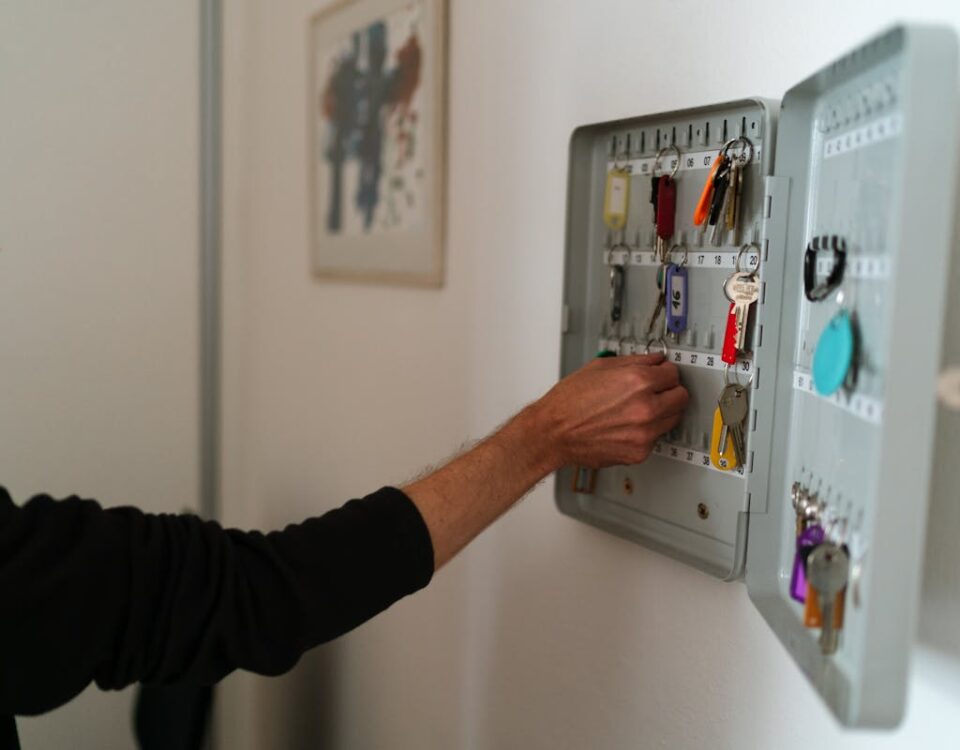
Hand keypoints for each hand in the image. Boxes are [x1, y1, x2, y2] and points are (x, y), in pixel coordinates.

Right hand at [531, 354, 688, 468]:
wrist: (553, 432)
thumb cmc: (569, 401)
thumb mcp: (600, 366)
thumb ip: (635, 361)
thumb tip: (655, 360)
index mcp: (638, 381)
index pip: (674, 374)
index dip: (666, 372)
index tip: (661, 375)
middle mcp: (646, 408)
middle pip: (681, 397)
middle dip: (670, 391)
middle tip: (656, 391)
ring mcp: (645, 433)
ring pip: (673, 419)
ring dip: (662, 412)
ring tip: (637, 409)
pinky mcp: (639, 452)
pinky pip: (656, 437)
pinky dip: (646, 431)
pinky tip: (627, 425)